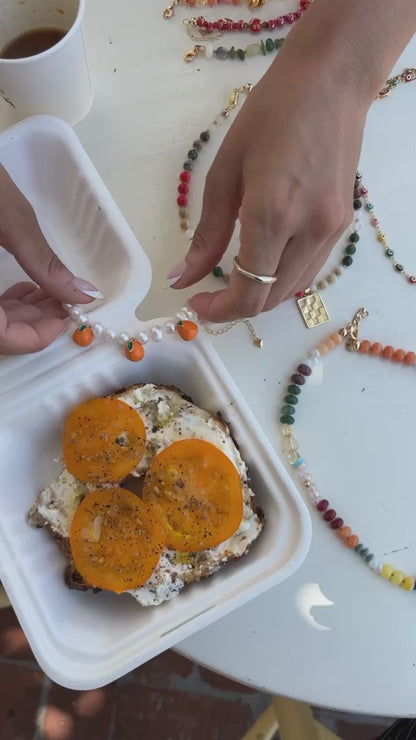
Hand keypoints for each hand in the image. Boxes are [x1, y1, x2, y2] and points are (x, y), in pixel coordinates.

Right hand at [0, 165, 100, 353]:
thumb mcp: (11, 222)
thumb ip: (46, 265)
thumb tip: (83, 294)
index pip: (3, 339)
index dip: (38, 335)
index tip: (67, 317)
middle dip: (34, 322)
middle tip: (65, 302)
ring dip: (21, 313)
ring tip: (50, 291)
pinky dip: (3, 302)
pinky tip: (24, 285)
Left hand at [170, 40, 366, 320]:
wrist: (332, 81)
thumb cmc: (270, 114)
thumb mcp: (225, 172)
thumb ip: (207, 234)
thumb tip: (182, 277)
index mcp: (274, 216)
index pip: (249, 293)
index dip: (220, 311)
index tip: (196, 302)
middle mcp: (309, 231)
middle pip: (271, 299)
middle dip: (236, 306)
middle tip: (210, 292)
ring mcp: (332, 230)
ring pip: (293, 289)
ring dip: (261, 294)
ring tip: (234, 277)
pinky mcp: (343, 223)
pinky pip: (310, 269)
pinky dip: (283, 277)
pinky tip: (265, 259)